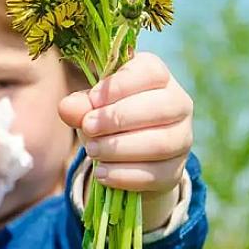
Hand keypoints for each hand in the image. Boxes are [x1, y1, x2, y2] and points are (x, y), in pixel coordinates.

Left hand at [58, 52, 192, 198]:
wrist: (126, 154)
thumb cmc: (109, 117)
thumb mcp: (92, 106)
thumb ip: (80, 104)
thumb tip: (67, 107)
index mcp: (158, 77)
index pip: (151, 72)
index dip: (121, 85)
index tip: (94, 99)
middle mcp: (178, 104)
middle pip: (161, 107)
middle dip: (118, 118)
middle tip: (88, 127)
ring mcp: (182, 138)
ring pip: (160, 143)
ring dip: (120, 148)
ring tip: (92, 151)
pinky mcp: (175, 169)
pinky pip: (156, 174)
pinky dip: (125, 175)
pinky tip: (102, 173)